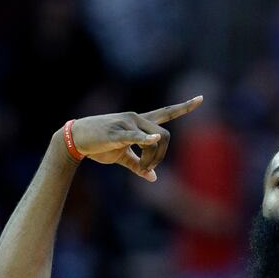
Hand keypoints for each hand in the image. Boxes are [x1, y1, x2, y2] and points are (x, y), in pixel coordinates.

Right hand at [65, 96, 202, 179]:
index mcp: (140, 122)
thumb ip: (139, 166)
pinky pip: (135, 136)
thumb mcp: (122, 156)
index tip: (201, 98)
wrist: (77, 140)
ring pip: (155, 140)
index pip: (166, 113)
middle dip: (163, 156)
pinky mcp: (117, 133)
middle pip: (165, 135)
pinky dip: (145, 140)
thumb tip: (154, 179)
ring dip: (153, 160)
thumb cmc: (99, 146)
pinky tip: (153, 140)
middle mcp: (136, 118)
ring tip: (143, 170)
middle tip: (149, 170)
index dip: (185, 107)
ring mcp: (127, 123)